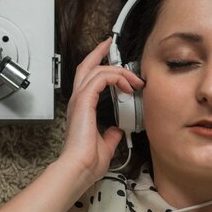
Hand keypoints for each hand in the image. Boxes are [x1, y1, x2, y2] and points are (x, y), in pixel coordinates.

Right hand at [60, 38, 144, 184]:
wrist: (80, 167)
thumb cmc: (88, 161)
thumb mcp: (105, 144)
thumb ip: (110, 135)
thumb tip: (116, 130)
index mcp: (82, 108)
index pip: (89, 79)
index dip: (99, 65)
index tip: (111, 59)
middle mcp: (78, 100)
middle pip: (87, 66)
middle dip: (100, 53)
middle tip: (110, 43)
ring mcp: (80, 99)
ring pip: (98, 70)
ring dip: (119, 71)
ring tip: (133, 79)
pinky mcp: (85, 101)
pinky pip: (100, 78)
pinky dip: (115, 77)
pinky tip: (126, 85)